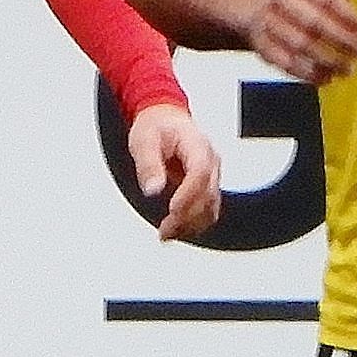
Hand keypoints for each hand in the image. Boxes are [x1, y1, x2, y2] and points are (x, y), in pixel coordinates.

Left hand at [126, 101, 225, 243]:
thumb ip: (148, 165)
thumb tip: (153, 190)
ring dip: (191, 225)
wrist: (165, 121)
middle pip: (208, 194)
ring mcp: (213, 175)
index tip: (172, 210)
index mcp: (197, 144)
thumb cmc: (155, 128)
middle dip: (187, 216)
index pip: (201, 171)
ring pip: (211, 207)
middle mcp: (211, 160)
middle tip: (163, 230)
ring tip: (166, 235)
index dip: (189, 193)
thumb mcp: (143, 141)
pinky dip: (193, 224)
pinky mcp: (208, 188)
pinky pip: (207, 210)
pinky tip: (174, 232)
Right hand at [249, 0, 356, 84]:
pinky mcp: (263, 48)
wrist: (261, 14)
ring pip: (301, 45)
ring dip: (328, 60)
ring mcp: (269, 25)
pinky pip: (288, 64)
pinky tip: (327, 77)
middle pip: (314, 22)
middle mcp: (281, 0)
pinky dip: (310, 73)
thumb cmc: (304, 5)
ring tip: (347, 69)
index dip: (348, 16)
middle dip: (341, 40)